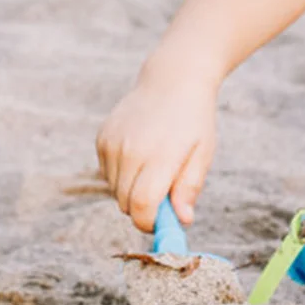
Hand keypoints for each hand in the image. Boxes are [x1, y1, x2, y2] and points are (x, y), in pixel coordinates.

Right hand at [95, 71, 217, 233]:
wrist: (172, 80)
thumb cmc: (193, 121)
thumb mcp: (203, 153)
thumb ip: (190, 187)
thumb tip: (182, 220)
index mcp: (160, 155)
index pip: (142, 206)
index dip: (150, 223)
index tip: (163, 223)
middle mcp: (130, 150)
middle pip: (126, 204)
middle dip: (144, 208)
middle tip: (165, 193)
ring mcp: (112, 143)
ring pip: (115, 191)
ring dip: (132, 190)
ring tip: (154, 167)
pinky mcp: (101, 139)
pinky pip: (108, 174)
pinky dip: (122, 174)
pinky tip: (140, 154)